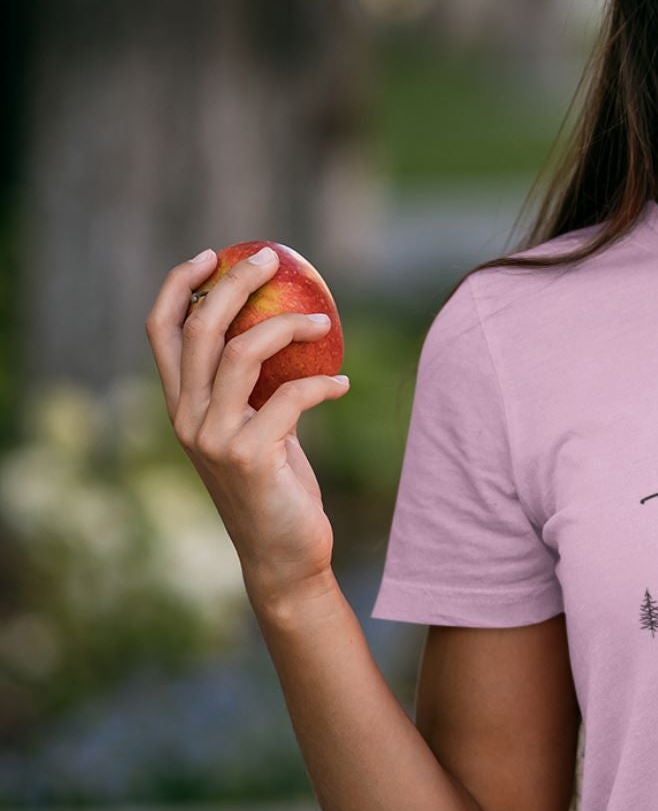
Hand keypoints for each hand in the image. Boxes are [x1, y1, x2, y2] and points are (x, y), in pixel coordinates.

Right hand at [145, 245, 350, 608]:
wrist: (284, 555)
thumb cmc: (277, 488)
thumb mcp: (259, 429)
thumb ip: (253, 390)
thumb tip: (281, 330)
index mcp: (181, 407)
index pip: (162, 332)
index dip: (179, 286)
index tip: (212, 254)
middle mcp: (186, 418)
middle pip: (200, 328)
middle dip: (234, 283)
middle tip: (271, 258)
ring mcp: (212, 438)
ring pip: (242, 352)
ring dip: (287, 325)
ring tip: (322, 319)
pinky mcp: (248, 456)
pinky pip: (290, 396)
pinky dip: (322, 383)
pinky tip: (343, 384)